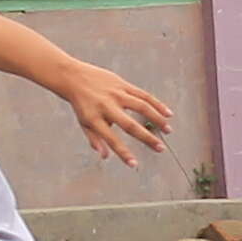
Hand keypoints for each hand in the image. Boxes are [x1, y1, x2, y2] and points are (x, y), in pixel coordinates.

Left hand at [53, 57, 173, 165]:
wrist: (73, 77)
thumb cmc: (80, 103)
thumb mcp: (83, 123)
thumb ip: (95, 139)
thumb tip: (105, 156)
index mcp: (94, 118)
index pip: (111, 139)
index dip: (123, 153)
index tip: (134, 164)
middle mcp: (106, 106)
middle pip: (130, 125)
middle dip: (147, 138)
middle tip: (160, 149)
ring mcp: (116, 94)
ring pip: (141, 107)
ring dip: (157, 119)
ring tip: (168, 130)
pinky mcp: (122, 84)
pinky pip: (143, 95)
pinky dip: (156, 104)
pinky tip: (167, 113)